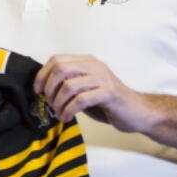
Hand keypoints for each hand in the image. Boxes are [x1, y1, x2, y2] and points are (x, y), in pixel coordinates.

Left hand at [34, 54, 155, 131]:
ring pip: (69, 86)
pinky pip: (81, 99)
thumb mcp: (84, 90)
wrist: (137, 112)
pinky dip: (69, 110)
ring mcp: (103, 78)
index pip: (56, 59)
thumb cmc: (108, 103)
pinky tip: (67, 117)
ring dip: (59, 103)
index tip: (38, 91)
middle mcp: (94, 66)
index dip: (42, 75)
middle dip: (49, 89)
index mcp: (87, 62)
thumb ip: (67, 85)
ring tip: (60, 114)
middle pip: (60, 69)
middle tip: (50, 104)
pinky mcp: (109, 92)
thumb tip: (43, 90)